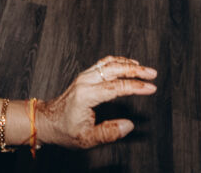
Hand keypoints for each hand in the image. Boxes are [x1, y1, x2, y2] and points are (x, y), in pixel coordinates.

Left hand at [38, 56, 157, 148]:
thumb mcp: (87, 139)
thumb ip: (109, 133)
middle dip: (136, 70)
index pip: (116, 87)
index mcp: (86, 95)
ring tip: (145, 69)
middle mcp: (85, 81)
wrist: (48, 121)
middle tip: (153, 74)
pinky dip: (118, 62)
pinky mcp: (85, 76)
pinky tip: (128, 65)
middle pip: (114, 69)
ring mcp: (84, 76)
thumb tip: (129, 125)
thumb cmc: (65, 130)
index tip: (151, 88)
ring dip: (128, 64)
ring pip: (109, 63)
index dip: (135, 87)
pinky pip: (104, 63)